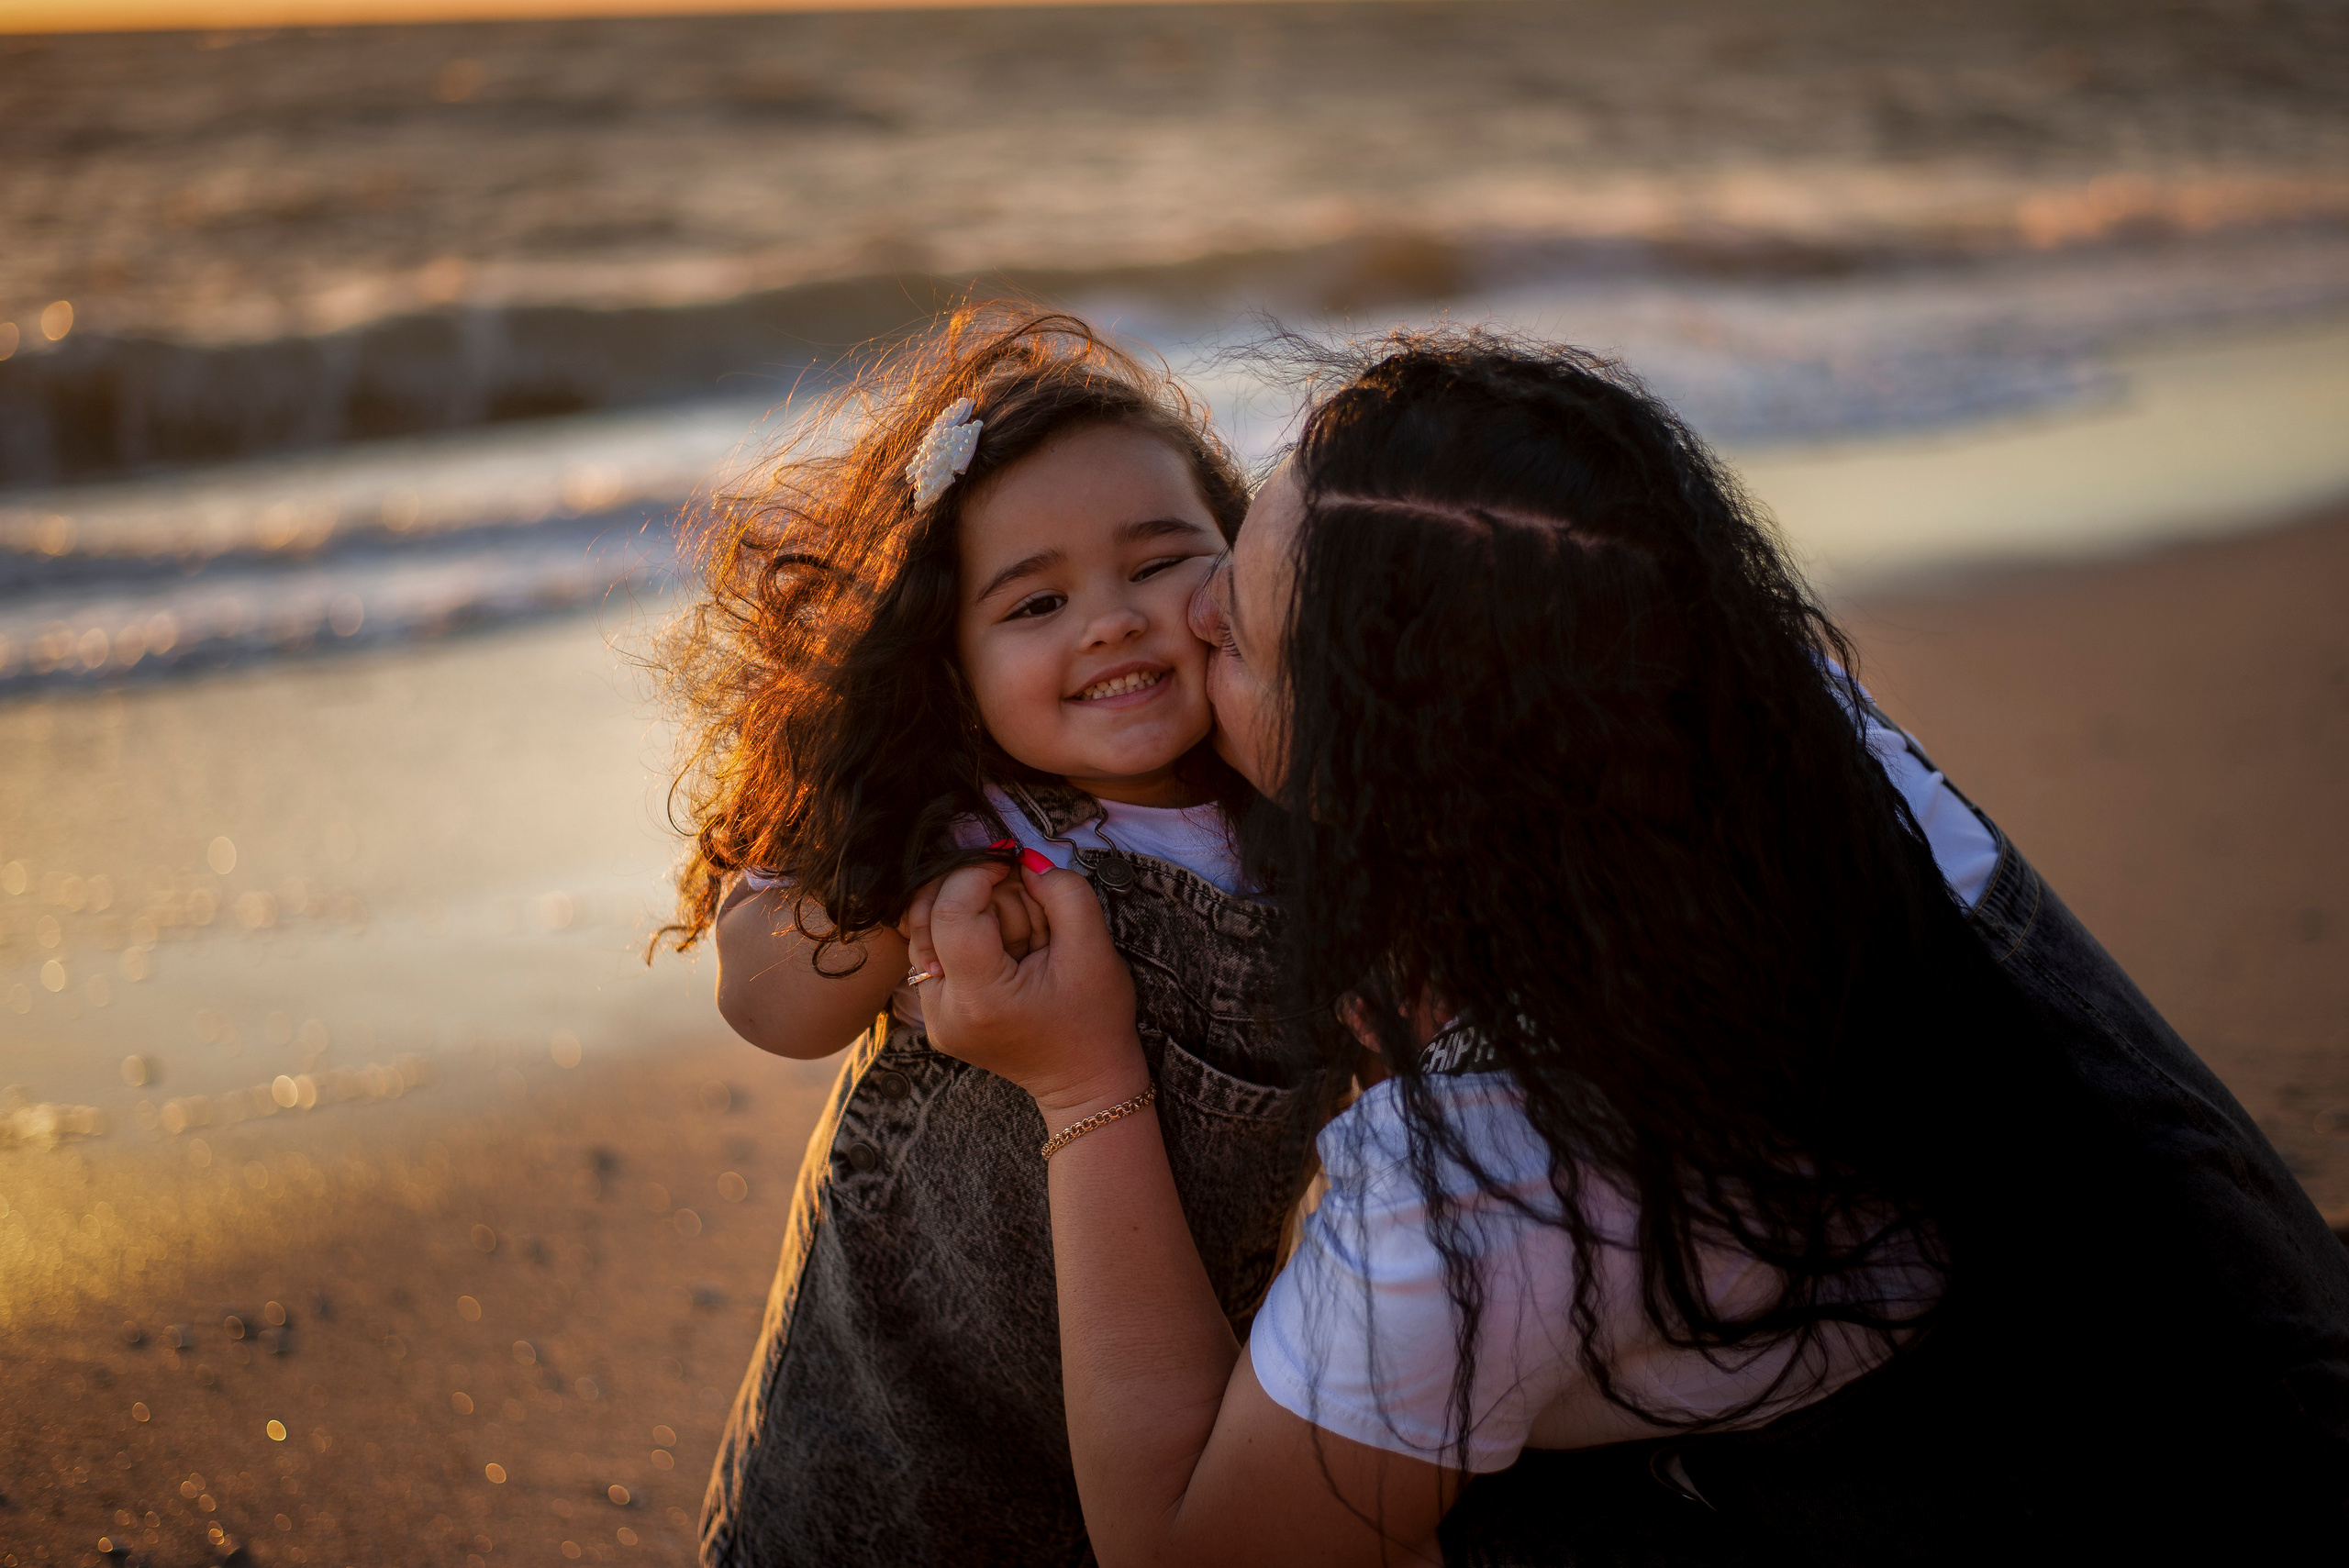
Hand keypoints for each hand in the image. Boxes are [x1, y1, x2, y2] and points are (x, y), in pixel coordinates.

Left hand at [905, 859, 1147, 1118]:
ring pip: (925, 929)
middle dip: (978, 897)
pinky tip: (1002, 952)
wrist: (1086, 1082)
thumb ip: (1064, 893)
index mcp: (981, 998)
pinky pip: (932, 951)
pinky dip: (964, 936)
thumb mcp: (1095, 949)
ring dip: (970, 915)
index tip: (1011, 865)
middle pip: (931, 915)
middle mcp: (943, 1011)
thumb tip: (1024, 862)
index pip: (951, 911)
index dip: (976, 873)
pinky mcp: (934, 1015)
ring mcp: (933, 1017)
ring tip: (1018, 938)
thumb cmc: (1096, 1021)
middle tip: (1028, 916)